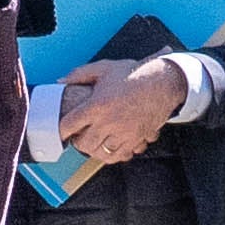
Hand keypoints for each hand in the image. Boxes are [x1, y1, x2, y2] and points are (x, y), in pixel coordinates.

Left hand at [60, 57, 186, 169]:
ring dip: (95, 150)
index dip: (63, 130)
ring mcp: (123, 133)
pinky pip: (120, 156)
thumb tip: (61, 81)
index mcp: (97, 105)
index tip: (63, 130)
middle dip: (79, 143)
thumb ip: (79, 74)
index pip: (70, 125)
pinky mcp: (137, 139)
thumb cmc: (134, 74)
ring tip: (95, 143)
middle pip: (84, 144)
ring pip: (102, 153)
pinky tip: (111, 147)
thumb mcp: (104, 68)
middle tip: (79, 137)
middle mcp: (109, 122)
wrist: (163, 82)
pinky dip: (113, 154)